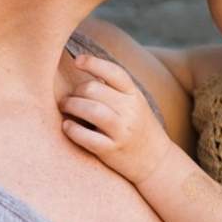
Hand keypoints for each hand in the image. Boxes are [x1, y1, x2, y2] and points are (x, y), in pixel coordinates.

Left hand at [59, 54, 171, 183]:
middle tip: (68, 98)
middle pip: (94, 89)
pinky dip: (72, 130)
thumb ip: (115, 90)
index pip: (114, 72)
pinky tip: (66, 126)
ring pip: (91, 109)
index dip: (94, 63)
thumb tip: (86, 73)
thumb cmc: (139, 128)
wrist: (156, 160)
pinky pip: (87, 137)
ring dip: (71, 106)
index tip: (77, 61)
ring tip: (65, 108)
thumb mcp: (135, 104)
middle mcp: (130, 110)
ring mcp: (122, 131)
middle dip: (75, 91)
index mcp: (134, 95)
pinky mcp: (112, 150)